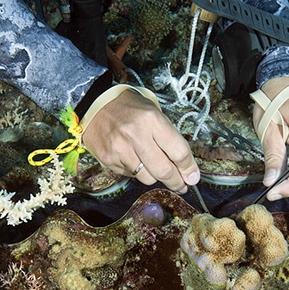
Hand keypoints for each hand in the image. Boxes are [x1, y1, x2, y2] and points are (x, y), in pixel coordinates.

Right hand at [79, 88, 199, 193]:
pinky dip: (137, 172)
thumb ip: (170, 138)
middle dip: (177, 182)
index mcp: (152, 120)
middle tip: (182, 185)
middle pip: (165, 170)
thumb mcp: (154, 113)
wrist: (95, 104)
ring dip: (156, 177)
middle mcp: (136, 135)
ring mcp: (120, 148)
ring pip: (148, 178)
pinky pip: (131, 175)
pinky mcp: (108, 159)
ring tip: (155, 169)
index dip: (189, 168)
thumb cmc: (130, 108)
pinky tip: (134, 160)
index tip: (193, 177)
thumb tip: (185, 167)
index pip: (179, 151)